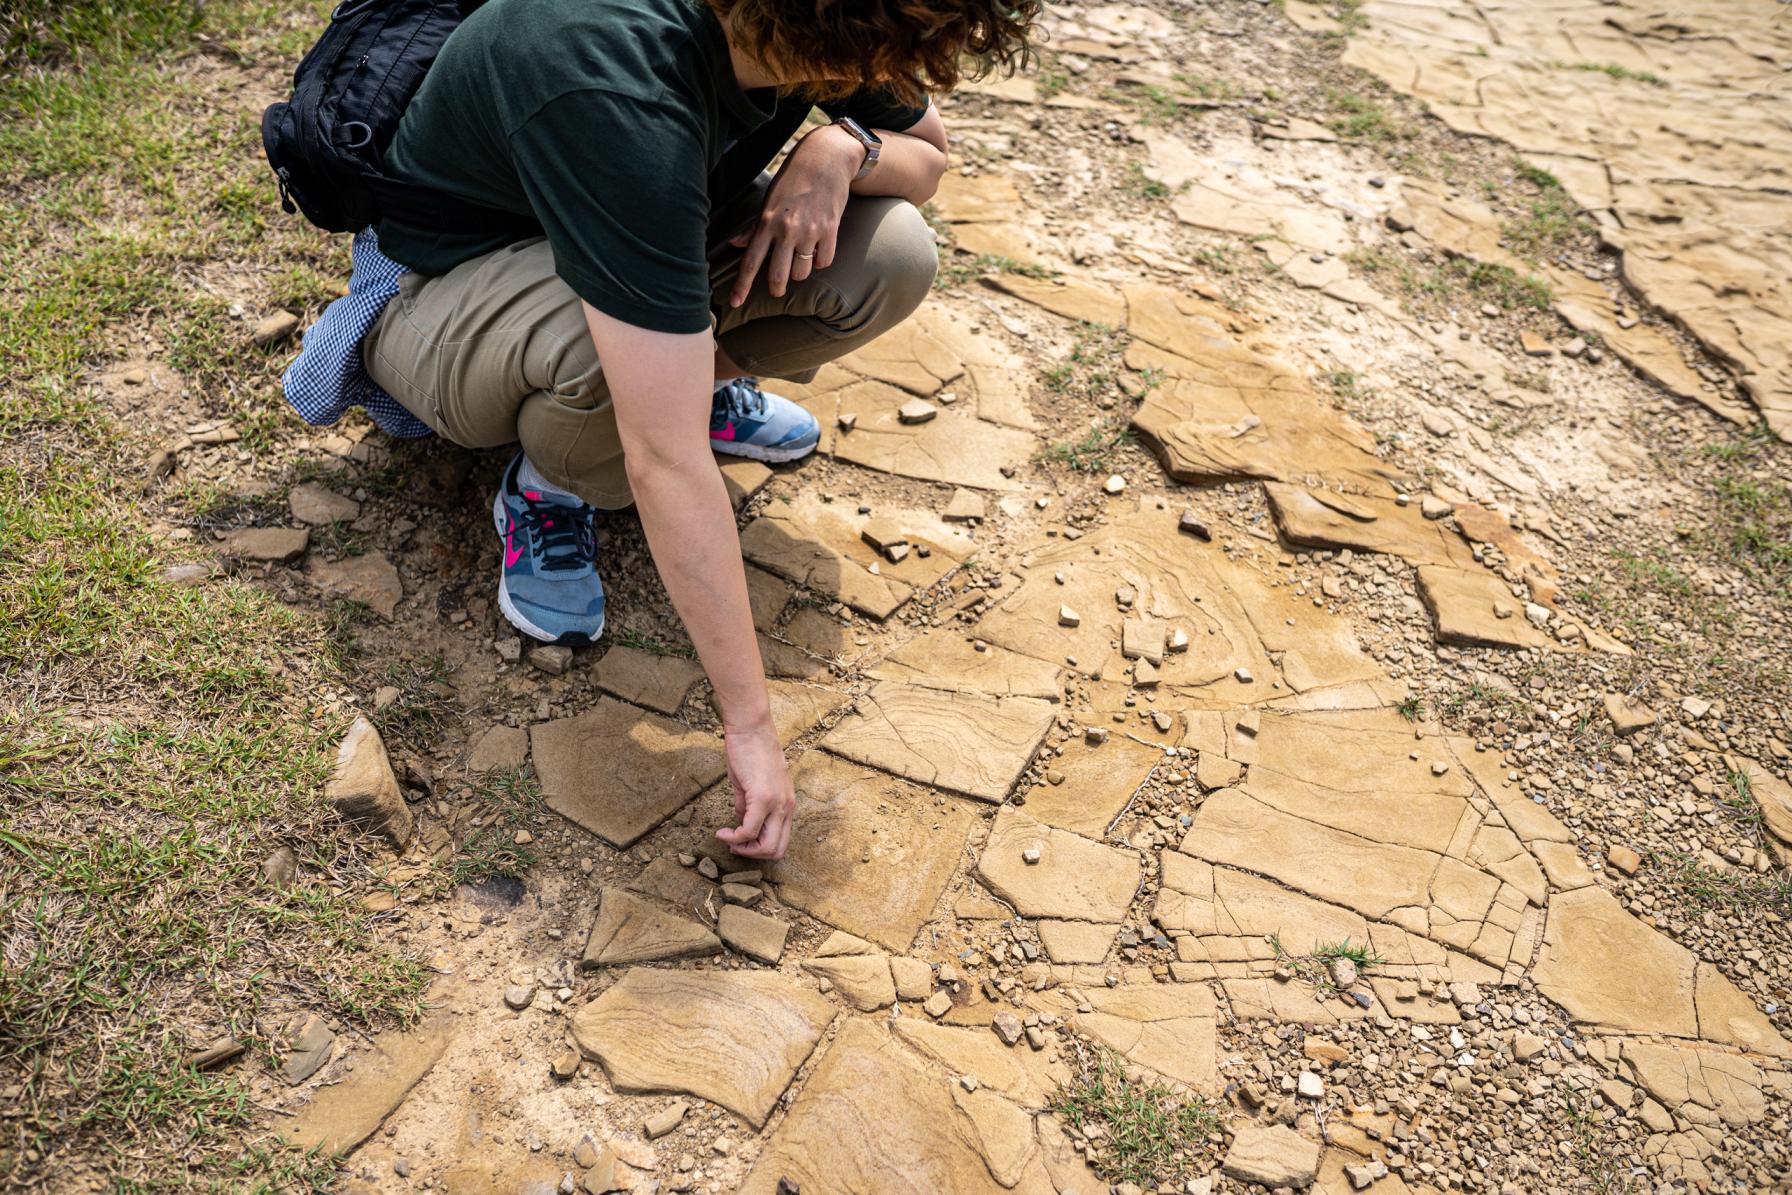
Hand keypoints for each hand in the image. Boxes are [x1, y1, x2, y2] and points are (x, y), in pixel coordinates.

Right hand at [714, 721, 795, 858]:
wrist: (750, 729)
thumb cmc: (749, 751)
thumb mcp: (751, 784)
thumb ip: (748, 806)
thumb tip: (741, 823)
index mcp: (787, 803)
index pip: (781, 840)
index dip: (759, 849)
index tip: (739, 844)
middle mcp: (787, 806)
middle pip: (777, 850)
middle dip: (752, 855)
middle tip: (734, 847)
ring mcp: (777, 803)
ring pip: (767, 846)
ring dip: (744, 849)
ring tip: (727, 839)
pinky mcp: (763, 797)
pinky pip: (749, 830)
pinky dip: (733, 837)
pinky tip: (721, 832)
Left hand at [727, 125, 860, 306]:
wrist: (825, 159)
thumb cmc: (793, 180)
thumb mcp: (769, 200)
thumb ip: (755, 226)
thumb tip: (735, 243)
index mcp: (767, 221)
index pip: (751, 261)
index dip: (742, 285)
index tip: (735, 303)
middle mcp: (787, 229)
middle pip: (778, 276)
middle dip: (776, 288)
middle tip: (777, 289)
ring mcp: (810, 230)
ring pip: (802, 272)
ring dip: (800, 272)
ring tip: (799, 259)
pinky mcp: (830, 230)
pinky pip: (824, 262)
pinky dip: (820, 261)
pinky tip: (817, 249)